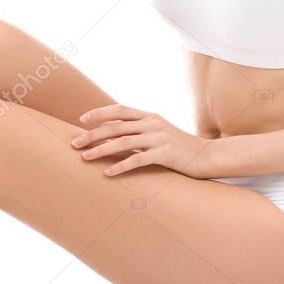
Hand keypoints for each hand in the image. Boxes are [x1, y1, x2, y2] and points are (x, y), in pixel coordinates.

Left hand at [72, 105, 214, 178]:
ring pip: (123, 142)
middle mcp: (153, 123)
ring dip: (101, 150)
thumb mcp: (158, 132)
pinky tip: (108, 173)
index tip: (82, 120)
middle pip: (116, 126)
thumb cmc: (178, 147)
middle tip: (75, 143)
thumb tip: (109, 132)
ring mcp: (159, 138)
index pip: (120, 110)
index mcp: (149, 116)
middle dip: (93, 134)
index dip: (100, 113)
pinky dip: (121, 166)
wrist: (207, 156)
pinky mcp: (165, 154)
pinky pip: (138, 160)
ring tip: (85, 157)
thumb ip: (137, 130)